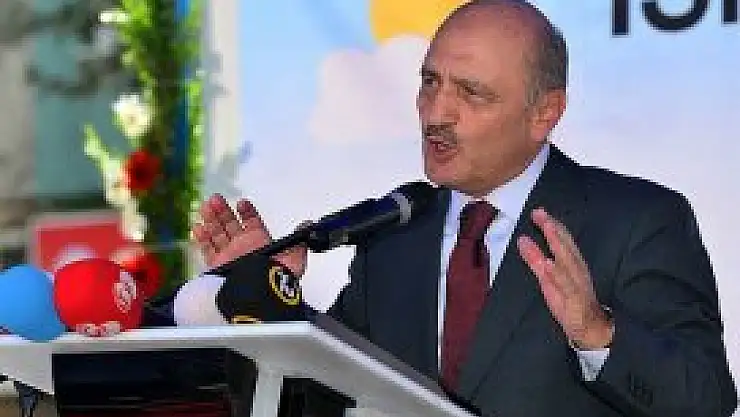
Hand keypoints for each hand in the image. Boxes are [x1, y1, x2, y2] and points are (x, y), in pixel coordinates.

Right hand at [192, 194, 307, 276]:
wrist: (259, 296)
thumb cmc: (277, 280)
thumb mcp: (295, 259)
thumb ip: (299, 241)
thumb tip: (308, 226)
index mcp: (261, 244)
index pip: (252, 223)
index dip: (247, 212)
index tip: (242, 203)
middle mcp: (244, 249)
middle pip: (231, 225)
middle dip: (224, 211)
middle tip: (216, 199)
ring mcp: (229, 256)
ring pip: (218, 234)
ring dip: (212, 219)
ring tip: (207, 206)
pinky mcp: (217, 266)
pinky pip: (207, 250)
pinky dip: (202, 238)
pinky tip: (198, 227)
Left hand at [517, 208, 613, 349]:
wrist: (590, 328)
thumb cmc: (568, 301)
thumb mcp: (547, 279)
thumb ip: (535, 260)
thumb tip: (522, 240)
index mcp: (571, 263)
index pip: (562, 240)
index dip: (551, 225)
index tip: (538, 211)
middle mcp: (576, 269)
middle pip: (565, 245)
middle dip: (553, 228)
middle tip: (539, 213)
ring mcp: (577, 283)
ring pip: (568, 260)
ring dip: (558, 243)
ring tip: (547, 228)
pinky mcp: (576, 299)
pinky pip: (567, 285)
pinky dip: (558, 273)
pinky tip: (548, 263)